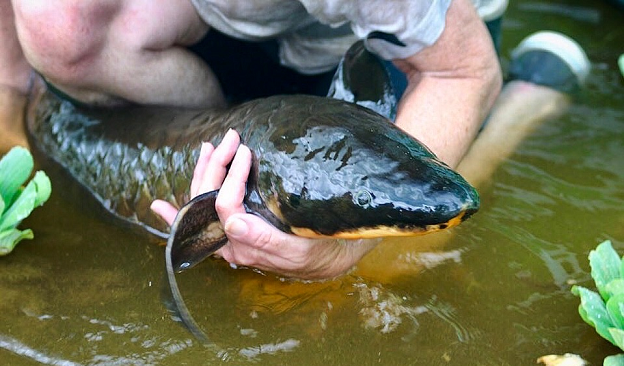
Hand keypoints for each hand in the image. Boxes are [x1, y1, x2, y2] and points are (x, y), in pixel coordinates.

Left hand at [151, 129, 378, 279]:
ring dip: (202, 175)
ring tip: (208, 149)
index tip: (246, 152)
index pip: (225, 209)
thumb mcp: (300, 250)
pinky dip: (180, 212)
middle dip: (214, 168)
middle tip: (229, 138)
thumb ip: (265, 241)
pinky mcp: (238, 231)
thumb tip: (233, 223)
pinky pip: (204, 221)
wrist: (336, 257)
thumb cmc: (323, 253)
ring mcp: (233, 236)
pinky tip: (160, 206)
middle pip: (208, 204)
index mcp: (246, 247)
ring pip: (204, 206)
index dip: (231, 178)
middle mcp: (233, 243)